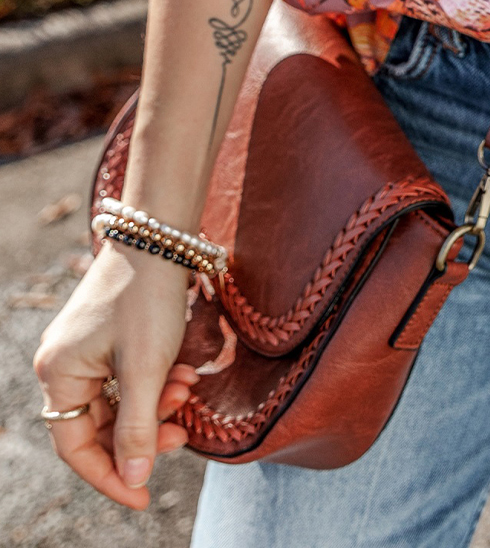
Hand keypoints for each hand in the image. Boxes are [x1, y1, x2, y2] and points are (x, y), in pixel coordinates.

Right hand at [33, 241, 198, 508]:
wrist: (160, 235)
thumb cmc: (148, 298)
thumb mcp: (147, 369)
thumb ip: (137, 428)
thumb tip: (133, 481)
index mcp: (58, 374)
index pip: (76, 448)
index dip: (111, 476)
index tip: (145, 498)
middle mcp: (62, 364)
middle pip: (99, 427)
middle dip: (143, 433)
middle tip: (182, 431)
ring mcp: (83, 350)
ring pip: (118, 403)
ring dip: (155, 405)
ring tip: (186, 388)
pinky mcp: (106, 337)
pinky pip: (126, 378)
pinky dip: (154, 383)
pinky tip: (183, 371)